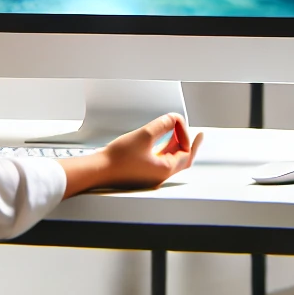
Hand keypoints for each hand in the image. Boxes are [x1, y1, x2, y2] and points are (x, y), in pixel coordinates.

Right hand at [59, 113, 202, 197]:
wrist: (97, 170)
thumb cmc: (117, 158)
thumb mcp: (144, 135)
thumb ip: (162, 124)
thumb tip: (173, 119)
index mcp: (164, 169)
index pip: (186, 153)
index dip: (191, 139)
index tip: (197, 131)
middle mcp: (159, 175)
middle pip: (180, 158)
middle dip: (184, 141)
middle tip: (185, 128)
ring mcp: (150, 175)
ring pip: (169, 158)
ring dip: (173, 143)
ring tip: (173, 130)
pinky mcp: (140, 172)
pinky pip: (158, 160)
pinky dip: (162, 148)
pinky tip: (158, 140)